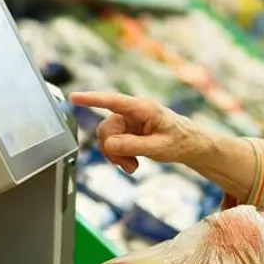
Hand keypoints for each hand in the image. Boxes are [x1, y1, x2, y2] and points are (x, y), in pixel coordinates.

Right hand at [68, 92, 208, 173]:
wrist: (189, 145)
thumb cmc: (179, 141)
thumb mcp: (159, 147)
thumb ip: (133, 146)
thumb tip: (109, 145)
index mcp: (143, 108)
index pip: (113, 101)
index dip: (92, 99)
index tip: (74, 97)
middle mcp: (132, 111)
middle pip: (106, 129)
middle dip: (113, 150)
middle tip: (129, 166)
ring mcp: (128, 121)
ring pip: (107, 138)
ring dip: (117, 155)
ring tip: (133, 166)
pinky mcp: (127, 130)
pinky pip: (112, 143)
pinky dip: (119, 156)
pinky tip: (132, 163)